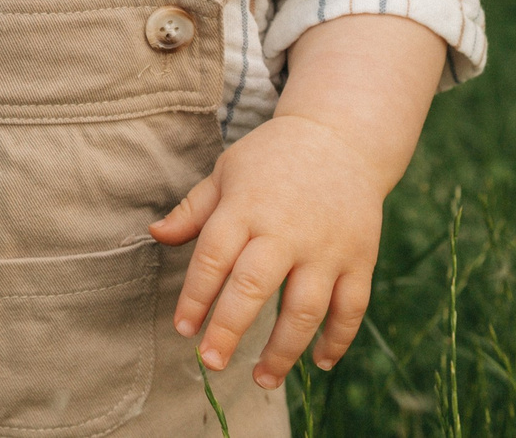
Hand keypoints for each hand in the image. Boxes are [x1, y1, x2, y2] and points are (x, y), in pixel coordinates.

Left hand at [151, 115, 386, 389]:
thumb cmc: (272, 158)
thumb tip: (155, 235)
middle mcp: (286, 229)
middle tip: (210, 363)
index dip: (195, 296)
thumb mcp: (227, 172)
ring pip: (305, 308)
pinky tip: (320, 363)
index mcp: (246, 207)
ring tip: (262, 378)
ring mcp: (327, 246)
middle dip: (229, 329)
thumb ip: (193, 209)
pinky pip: (352, 307)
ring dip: (283, 350)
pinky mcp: (360, 258)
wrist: (340, 138)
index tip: (183, 329)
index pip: (213, 257)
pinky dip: (339, 339)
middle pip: (254, 286)